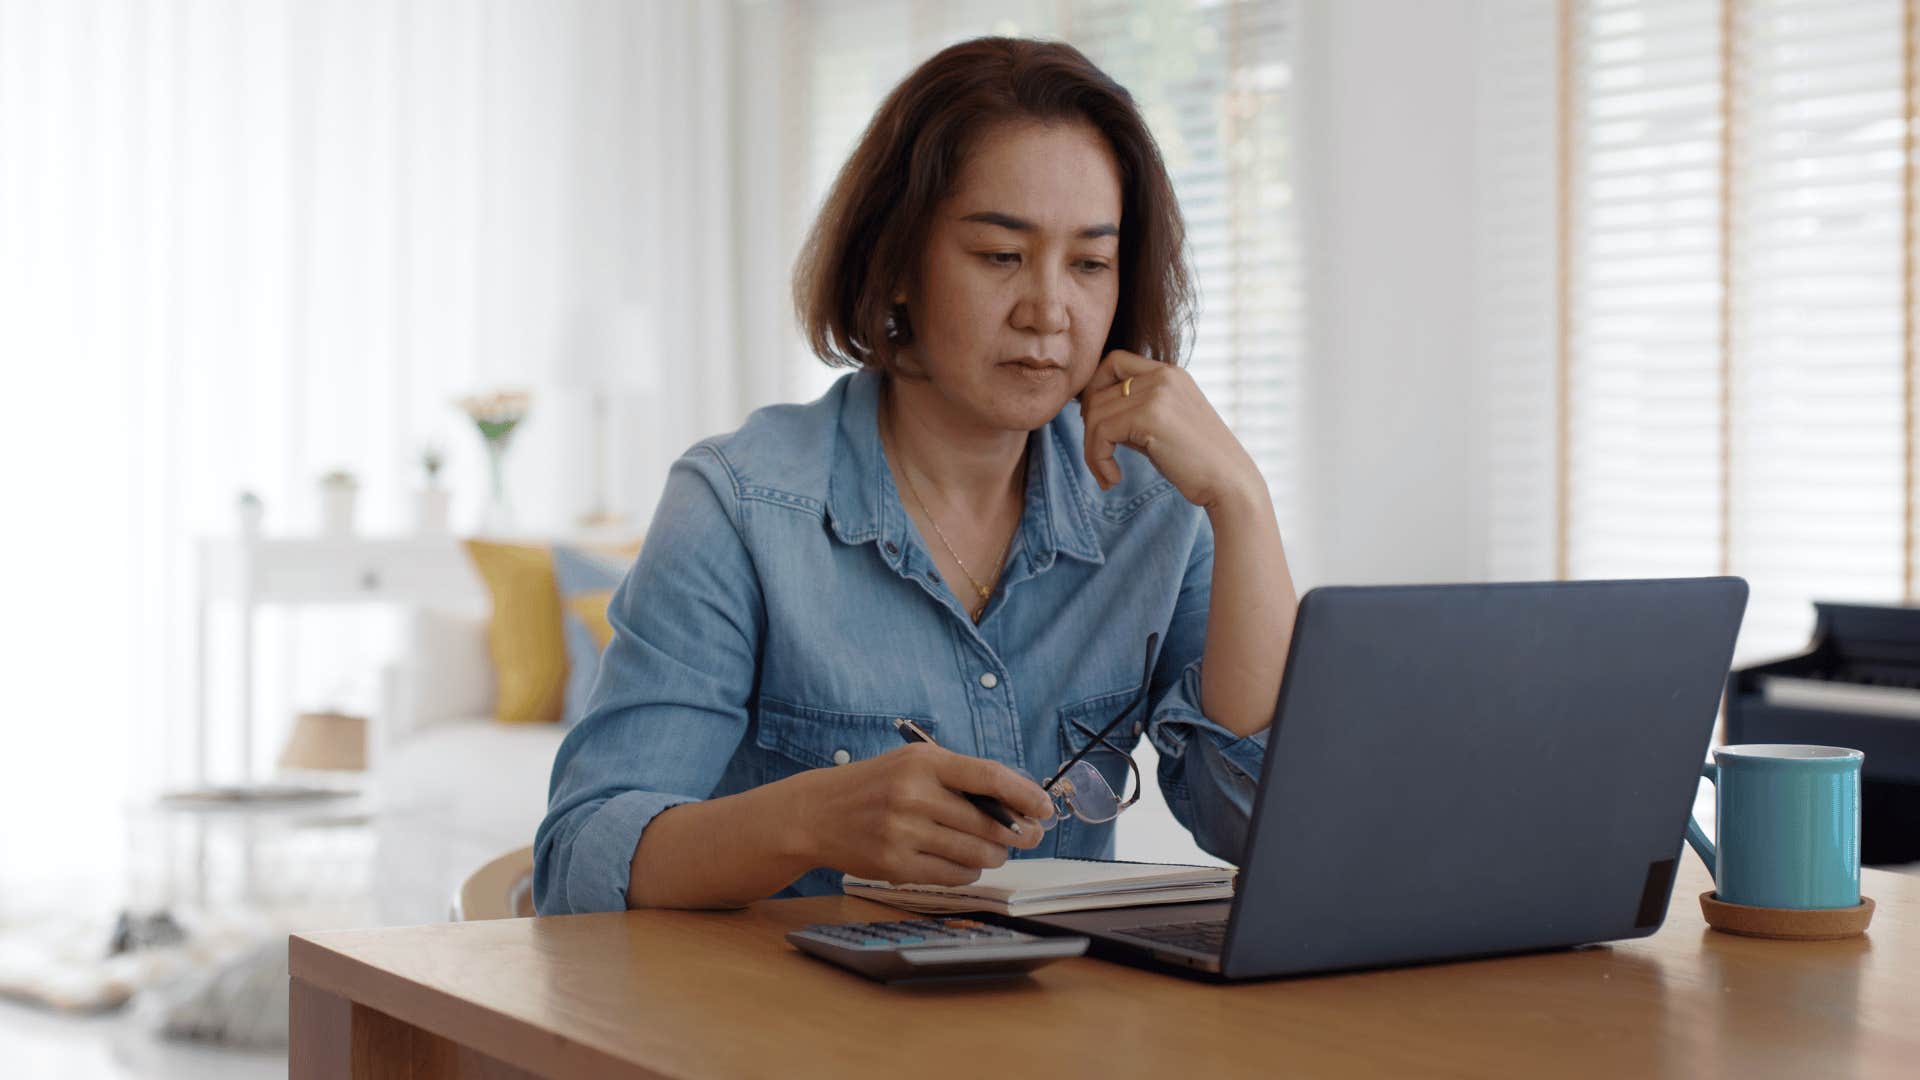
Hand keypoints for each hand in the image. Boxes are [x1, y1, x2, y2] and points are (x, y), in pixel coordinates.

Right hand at [798, 743, 1052, 886]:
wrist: (817, 813)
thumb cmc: (876, 785)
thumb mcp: (913, 765)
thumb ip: (961, 779)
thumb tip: (1019, 805)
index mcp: (924, 762)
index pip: (989, 777)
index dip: (1025, 795)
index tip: (1045, 808)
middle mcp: (913, 795)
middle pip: (989, 823)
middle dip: (1017, 834)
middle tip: (1028, 836)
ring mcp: (902, 833)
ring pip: (975, 854)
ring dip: (994, 855)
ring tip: (993, 850)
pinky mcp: (894, 866)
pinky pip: (953, 876)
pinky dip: (969, 872)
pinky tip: (964, 863)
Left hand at [1078, 350, 1263, 511]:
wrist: (1230, 483)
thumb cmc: (1196, 462)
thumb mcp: (1161, 426)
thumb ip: (1131, 412)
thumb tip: (1088, 412)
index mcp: (1169, 373)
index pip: (1114, 361)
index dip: (1094, 388)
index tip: (1095, 423)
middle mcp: (1164, 375)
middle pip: (1098, 389)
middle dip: (1090, 427)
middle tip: (1099, 456)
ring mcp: (1158, 393)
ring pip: (1095, 414)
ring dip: (1092, 450)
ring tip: (1107, 475)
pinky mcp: (1150, 416)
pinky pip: (1101, 433)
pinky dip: (1098, 460)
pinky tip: (1113, 479)